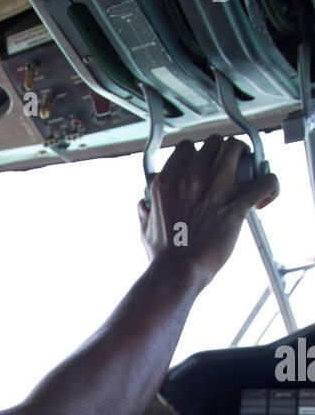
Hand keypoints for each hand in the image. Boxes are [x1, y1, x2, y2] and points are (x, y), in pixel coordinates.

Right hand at [138, 134, 278, 286]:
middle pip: (214, 142)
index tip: (202, 166)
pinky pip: (265, 181)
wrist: (176, 272)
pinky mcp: (236, 204)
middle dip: (222, 152)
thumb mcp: (145, 228)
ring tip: (247, 174)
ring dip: (245, 159)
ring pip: (238, 148)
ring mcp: (215, 188)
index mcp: (168, 180)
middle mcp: (192, 177)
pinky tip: (265, 197)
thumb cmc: (162, 255)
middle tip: (227, 169)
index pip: (186, 147)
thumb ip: (145, 210)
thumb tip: (144, 205)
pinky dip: (270, 186)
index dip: (197, 154)